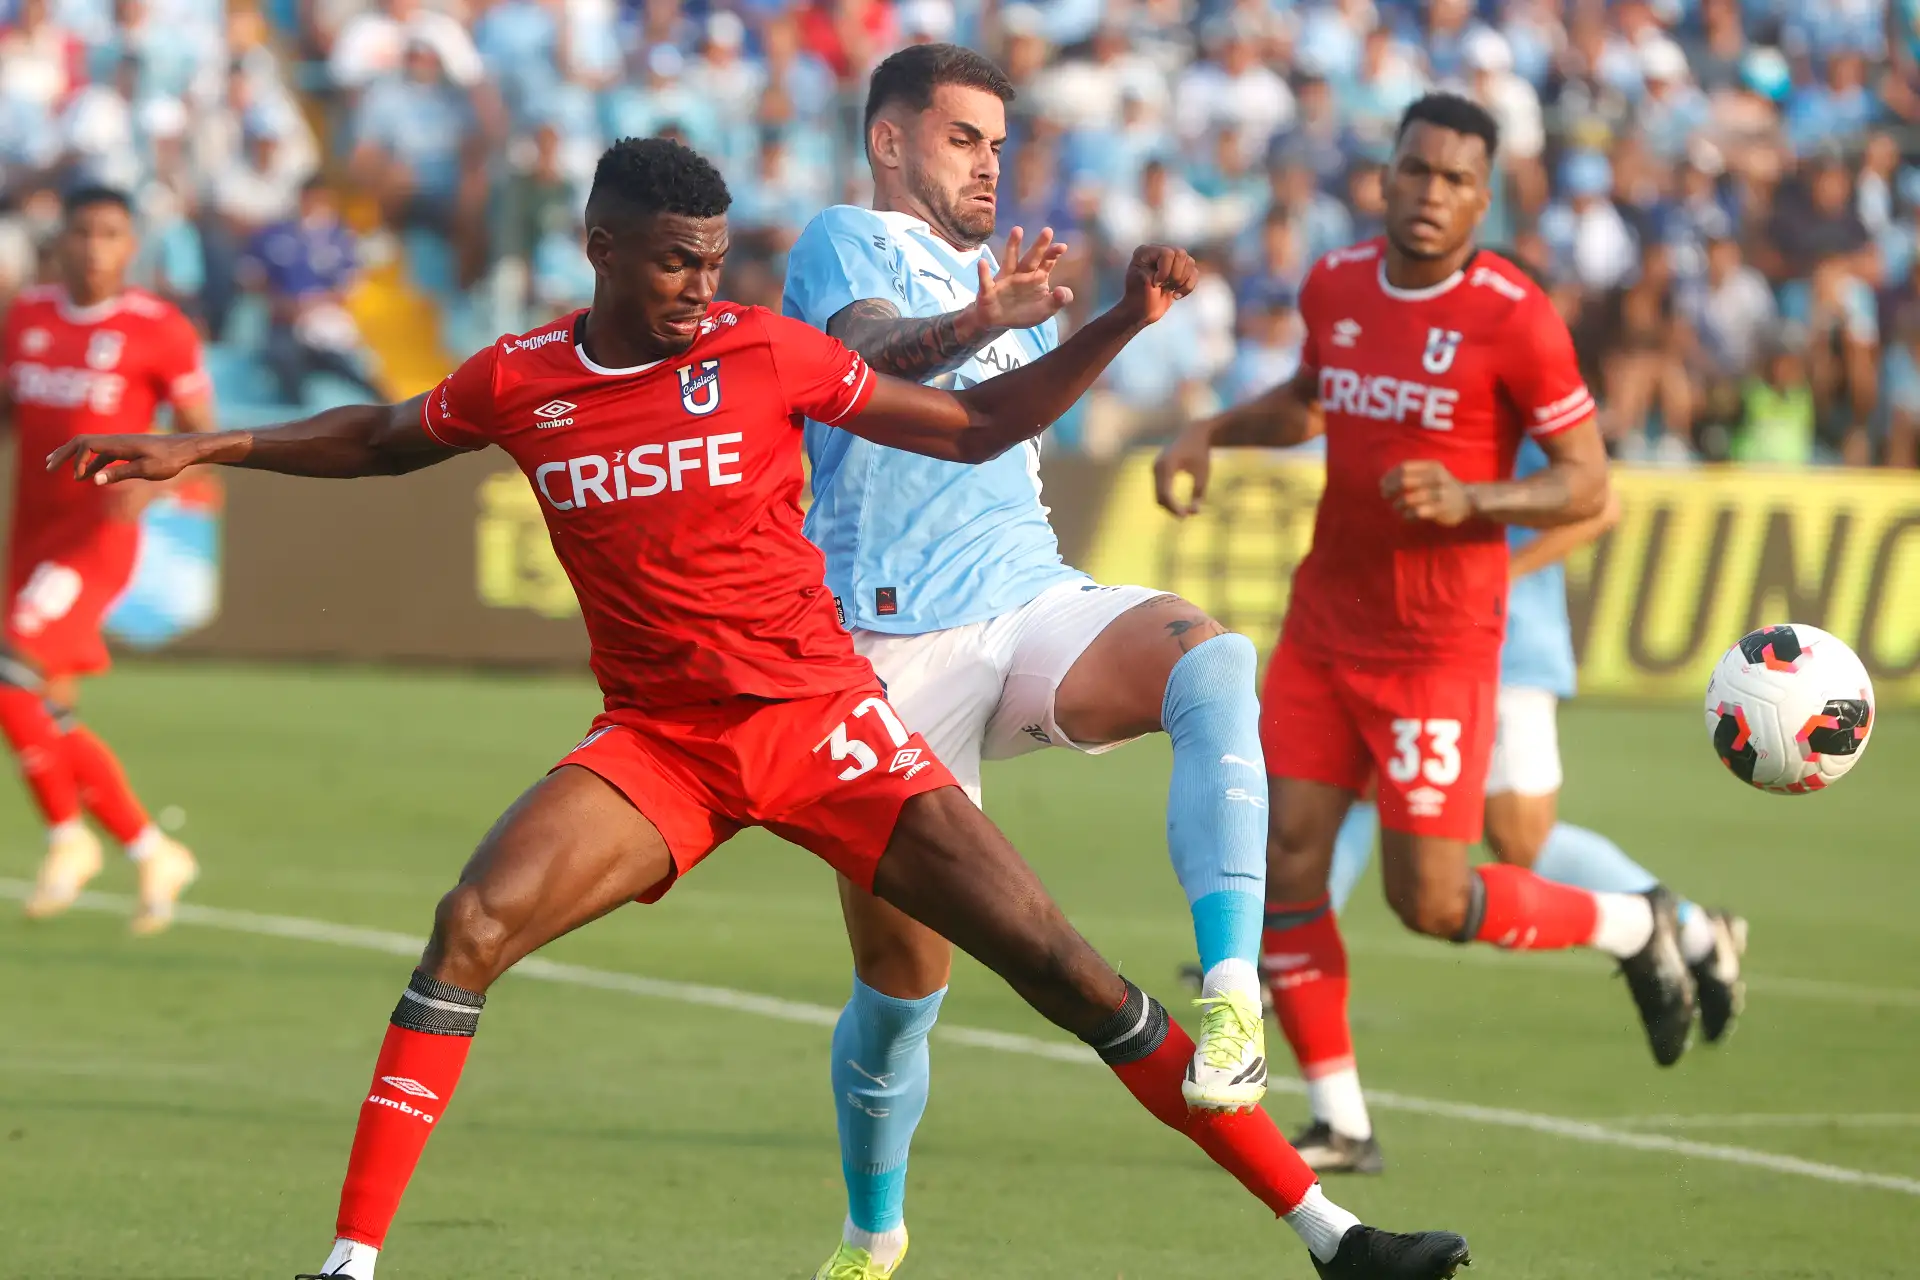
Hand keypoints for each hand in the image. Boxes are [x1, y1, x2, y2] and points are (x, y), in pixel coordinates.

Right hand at [46, 433, 218, 485]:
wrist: (188, 449)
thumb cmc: (171, 460)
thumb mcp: (147, 470)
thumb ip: (120, 474)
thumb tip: (94, 479)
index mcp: (119, 443)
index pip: (86, 445)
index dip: (76, 460)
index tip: (78, 478)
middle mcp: (116, 440)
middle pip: (81, 442)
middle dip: (63, 453)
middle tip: (47, 465)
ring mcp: (121, 444)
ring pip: (89, 447)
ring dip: (72, 457)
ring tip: (55, 467)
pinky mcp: (127, 450)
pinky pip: (101, 454)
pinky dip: (90, 463)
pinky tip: (86, 475)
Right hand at [970, 225, 1073, 330]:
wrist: (997, 323)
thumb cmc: (1023, 312)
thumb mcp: (1046, 310)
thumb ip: (1058, 301)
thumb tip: (1062, 291)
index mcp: (1036, 278)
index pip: (1046, 263)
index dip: (1053, 254)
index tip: (1062, 247)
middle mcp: (1021, 275)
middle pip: (1031, 259)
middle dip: (1039, 246)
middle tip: (1048, 231)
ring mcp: (1005, 281)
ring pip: (1009, 262)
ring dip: (1013, 247)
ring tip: (1018, 230)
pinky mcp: (989, 291)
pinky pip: (986, 281)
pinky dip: (983, 273)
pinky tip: (982, 262)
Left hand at [1119, 244, 1198, 325]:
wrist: (1141, 312)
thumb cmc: (1138, 298)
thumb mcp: (1144, 282)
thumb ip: (1159, 270)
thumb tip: (1173, 261)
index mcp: (1146, 252)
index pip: (1167, 253)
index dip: (1165, 271)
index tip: (1156, 284)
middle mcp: (1159, 251)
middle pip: (1181, 254)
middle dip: (1175, 275)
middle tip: (1163, 286)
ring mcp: (1171, 260)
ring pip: (1190, 262)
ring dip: (1181, 281)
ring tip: (1168, 289)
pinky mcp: (1180, 271)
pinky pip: (1194, 273)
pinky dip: (1187, 287)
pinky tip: (1176, 294)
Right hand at [1153, 420, 1214, 517]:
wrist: (1193, 433)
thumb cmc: (1201, 453)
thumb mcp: (1203, 474)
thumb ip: (1199, 493)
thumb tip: (1194, 512)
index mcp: (1168, 464)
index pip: (1166, 493)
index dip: (1174, 507)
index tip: (1186, 516)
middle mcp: (1157, 466)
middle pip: (1160, 496)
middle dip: (1172, 509)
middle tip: (1186, 517)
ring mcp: (1155, 468)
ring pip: (1158, 495)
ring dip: (1170, 506)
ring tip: (1185, 512)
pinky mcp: (1156, 470)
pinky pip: (1159, 490)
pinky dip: (1168, 500)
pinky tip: (1179, 506)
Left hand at [1381, 459, 1474, 525]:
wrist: (1468, 500)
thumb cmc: (1443, 486)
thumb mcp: (1432, 473)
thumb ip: (1413, 473)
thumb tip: (1385, 480)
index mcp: (1432, 466)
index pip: (1404, 467)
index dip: (1390, 476)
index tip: (1382, 484)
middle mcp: (1436, 478)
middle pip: (1404, 481)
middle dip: (1390, 489)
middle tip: (1385, 496)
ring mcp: (1439, 494)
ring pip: (1409, 498)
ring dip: (1398, 504)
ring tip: (1397, 507)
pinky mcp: (1440, 509)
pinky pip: (1417, 512)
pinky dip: (1407, 515)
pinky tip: (1406, 516)